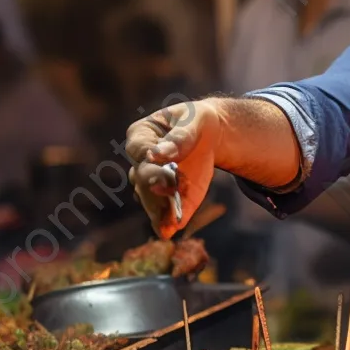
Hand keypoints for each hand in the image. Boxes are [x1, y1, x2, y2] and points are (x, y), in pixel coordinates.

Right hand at [126, 100, 222, 238]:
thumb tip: (159, 155)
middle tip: (169, 191)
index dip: (149, 158)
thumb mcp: (195, 119)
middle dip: (155, 186)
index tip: (160, 164)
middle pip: (142, 177)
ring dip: (160, 209)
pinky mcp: (167, 198)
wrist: (210, 137)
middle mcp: (141, 162)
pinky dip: (168, 222)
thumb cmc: (196, 121)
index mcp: (141, 135)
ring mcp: (152, 183)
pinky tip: (171, 230)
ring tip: (170, 221)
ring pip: (151, 198)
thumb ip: (180, 136)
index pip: (140, 149)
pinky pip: (164, 212)